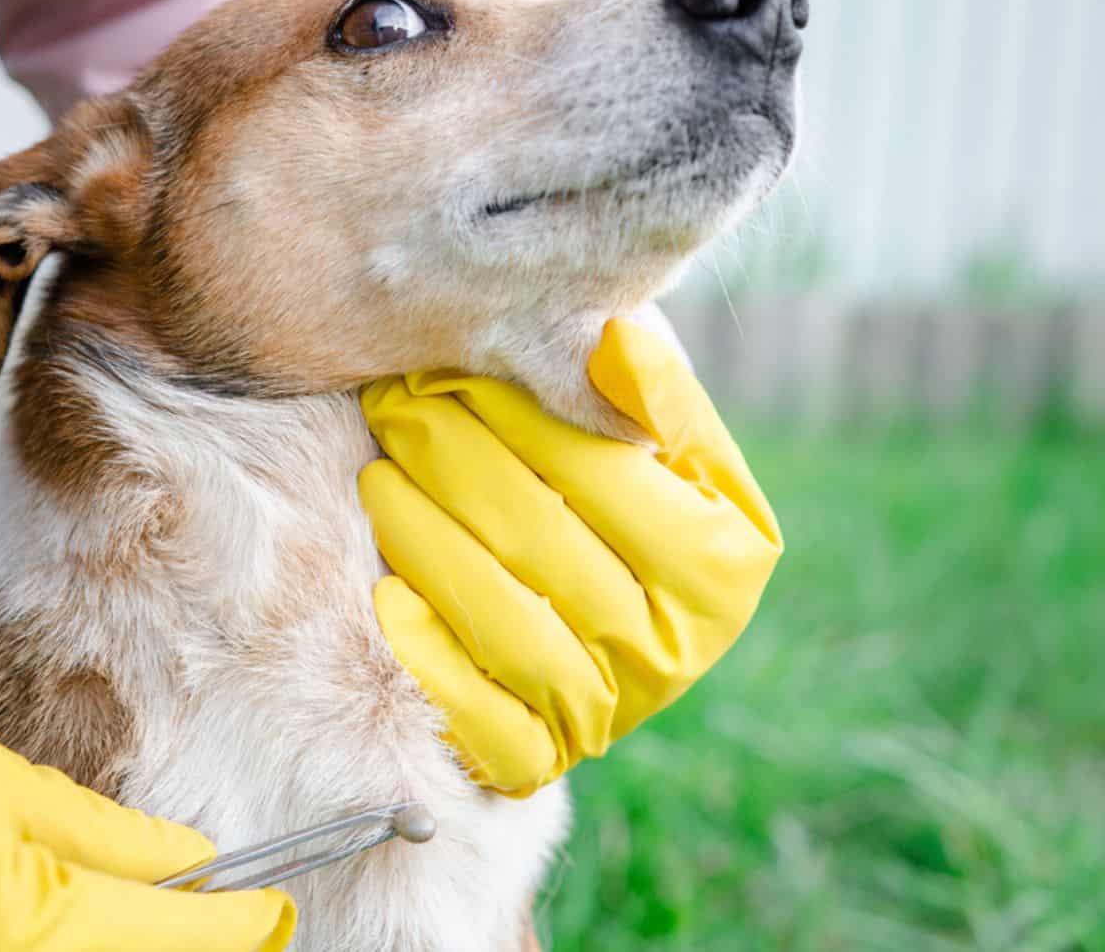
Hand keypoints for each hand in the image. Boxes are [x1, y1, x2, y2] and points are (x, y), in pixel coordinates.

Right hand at [0, 586, 293, 951]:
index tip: (274, 907)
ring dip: (113, 942)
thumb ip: (93, 833)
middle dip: (180, 941)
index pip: (182, 936)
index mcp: (22, 929)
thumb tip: (178, 855)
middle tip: (216, 910)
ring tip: (144, 908)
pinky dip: (42, 944)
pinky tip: (54, 917)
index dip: (241, 920)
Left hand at [359, 319, 782, 795]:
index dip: (522, 413)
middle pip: (543, 542)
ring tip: (378, 477)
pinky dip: (428, 654)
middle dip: (454, 461)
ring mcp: (613, 711)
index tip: (451, 365)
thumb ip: (650, 389)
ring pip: (504, 624)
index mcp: (726, 560)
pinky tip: (386, 590)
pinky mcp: (544, 760)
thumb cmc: (625, 498)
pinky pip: (479, 718)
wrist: (602, 622)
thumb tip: (615, 344)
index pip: (607, 472)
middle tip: (393, 406)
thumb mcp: (663, 439)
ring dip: (426, 540)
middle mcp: (680, 647)